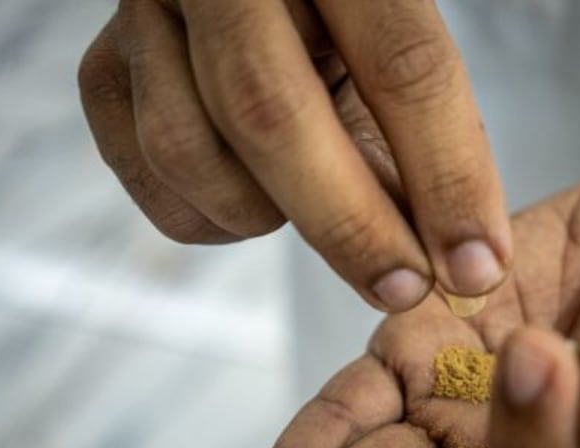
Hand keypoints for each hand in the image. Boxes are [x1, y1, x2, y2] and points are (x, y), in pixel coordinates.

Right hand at [78, 0, 511, 311]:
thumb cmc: (341, 26)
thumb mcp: (392, 52)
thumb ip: (420, 140)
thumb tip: (460, 264)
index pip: (401, 62)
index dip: (446, 176)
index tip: (477, 268)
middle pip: (272, 111)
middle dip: (348, 225)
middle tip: (403, 289)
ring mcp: (146, 12)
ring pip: (190, 150)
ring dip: (265, 215)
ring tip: (315, 209)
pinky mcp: (102, 68)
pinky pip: (151, 178)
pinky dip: (213, 217)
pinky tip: (254, 197)